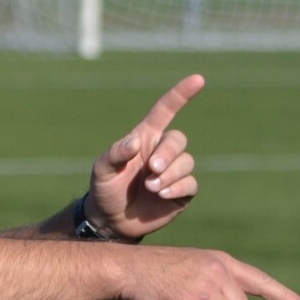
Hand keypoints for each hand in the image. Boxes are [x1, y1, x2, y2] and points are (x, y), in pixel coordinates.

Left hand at [88, 75, 203, 240]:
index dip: (181, 94)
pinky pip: (191, 184)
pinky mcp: (182, 192)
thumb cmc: (105, 188)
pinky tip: (161, 194)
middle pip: (178, 140)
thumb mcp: (101, 170)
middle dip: (168, 153)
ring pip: (187, 162)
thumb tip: (136, 142)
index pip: (166, 110)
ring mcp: (174, 172)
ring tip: (151, 187)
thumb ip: (115, 153)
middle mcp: (162, 152)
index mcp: (145, 138)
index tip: (198, 79)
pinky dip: (177, 187)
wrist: (111, 220)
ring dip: (170, 174)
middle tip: (152, 169)